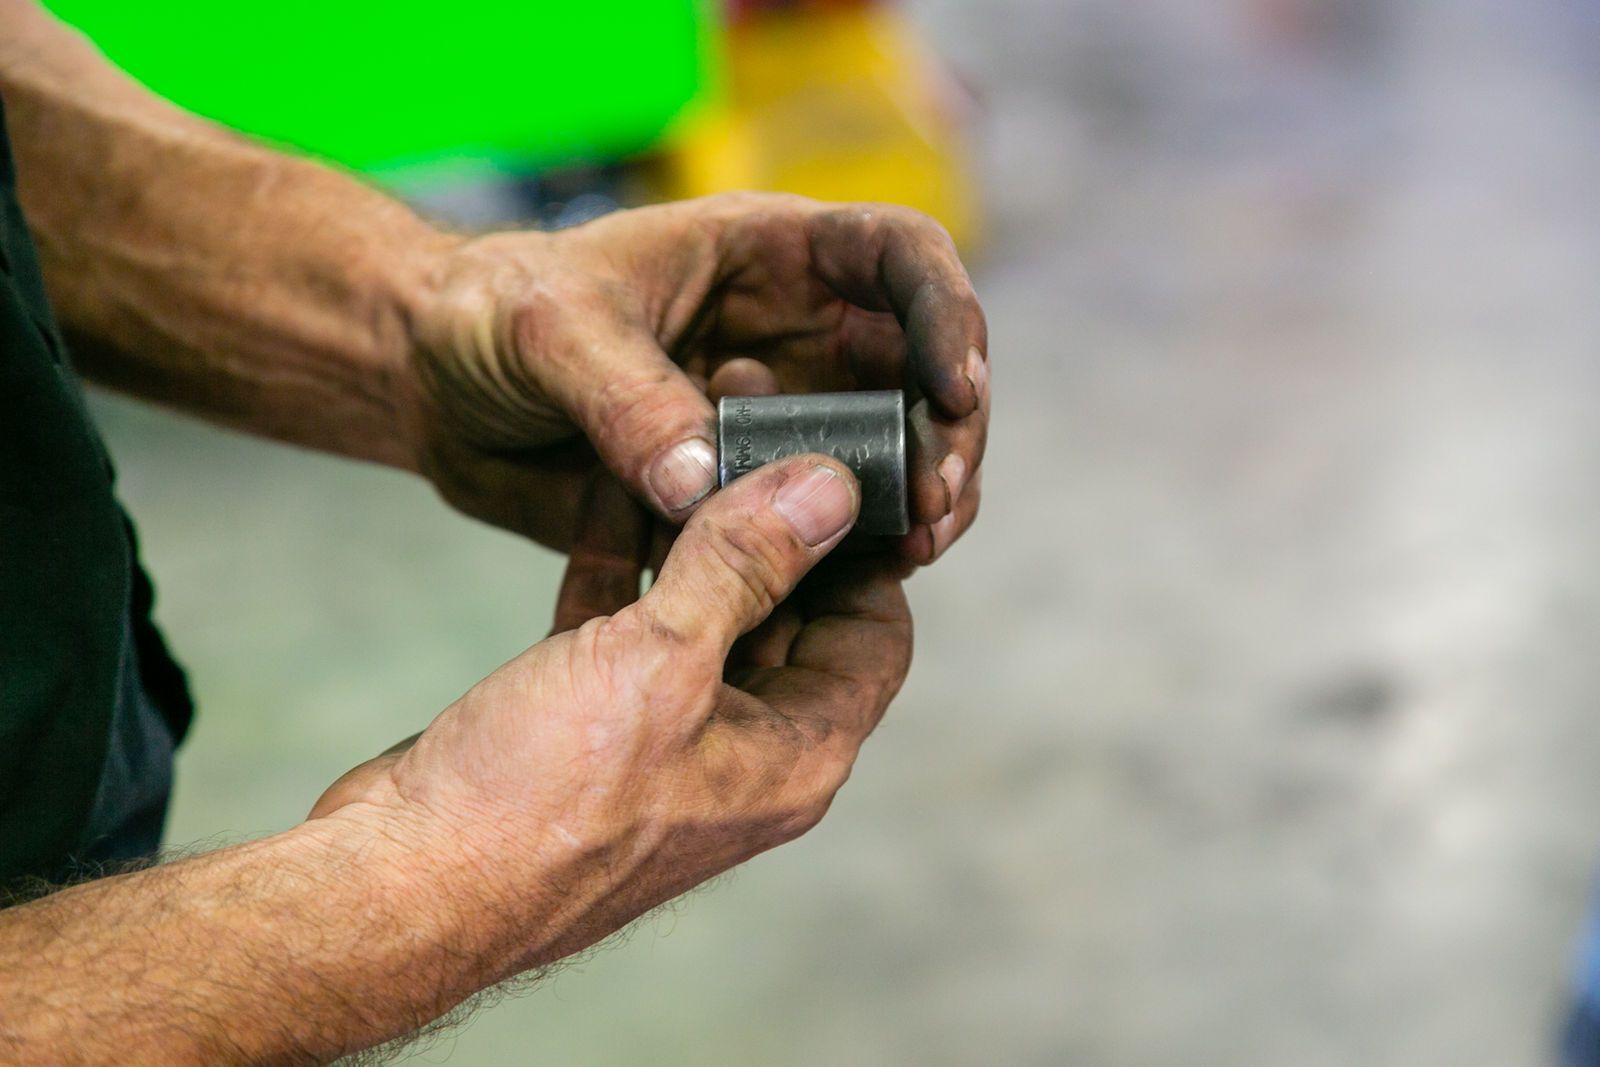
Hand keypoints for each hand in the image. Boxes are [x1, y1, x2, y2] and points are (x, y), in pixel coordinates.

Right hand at [309, 454, 912, 974]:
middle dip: (773, 526)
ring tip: (685, 442)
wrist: (402, 882)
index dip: (866, 552)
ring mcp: (665, 740)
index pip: (876, 637)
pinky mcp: (590, 725)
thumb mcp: (662, 663)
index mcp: (794, 755)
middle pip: (791, 616)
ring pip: (703, 614)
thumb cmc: (538, 801)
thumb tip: (827, 491)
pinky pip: (626, 627)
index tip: (840, 468)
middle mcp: (742, 752)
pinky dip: (620, 562)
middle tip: (754, 431)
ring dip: (692, 535)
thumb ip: (745, 568)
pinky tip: (604, 488)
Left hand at [404, 192, 987, 563]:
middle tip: (936, 505)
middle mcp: (791, 333)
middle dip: (944, 435)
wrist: (434, 384)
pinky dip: (840, 554)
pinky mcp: (743, 487)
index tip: (956, 388)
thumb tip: (702, 488)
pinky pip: (813, 520)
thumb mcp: (548, 331)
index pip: (899, 259)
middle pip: (917, 371)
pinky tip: (846, 588)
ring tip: (911, 553)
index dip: (947, 315)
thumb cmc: (487, 314)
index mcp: (766, 256)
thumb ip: (625, 399)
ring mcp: (774, 414)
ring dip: (910, 503)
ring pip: (881, 455)